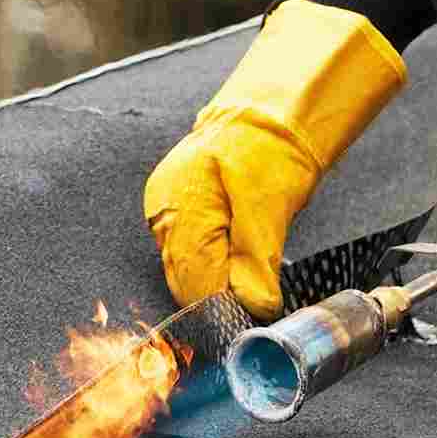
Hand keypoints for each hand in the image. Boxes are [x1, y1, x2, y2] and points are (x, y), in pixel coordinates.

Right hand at [144, 0, 405, 318]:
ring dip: (218, 284)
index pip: (192, 282)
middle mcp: (165, 211)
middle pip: (185, 279)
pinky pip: (193, 250)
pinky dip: (215, 264)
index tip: (247, 327)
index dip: (220, 310)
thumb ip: (257, 259)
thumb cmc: (271, 145)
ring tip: (249, 290)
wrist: (271, 110)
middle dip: (218, 300)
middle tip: (253, 315)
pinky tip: (237, 268)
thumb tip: (255, 306)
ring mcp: (169, 209)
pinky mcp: (180, 209)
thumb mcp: (270, 202)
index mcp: (180, 207)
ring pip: (188, 268)